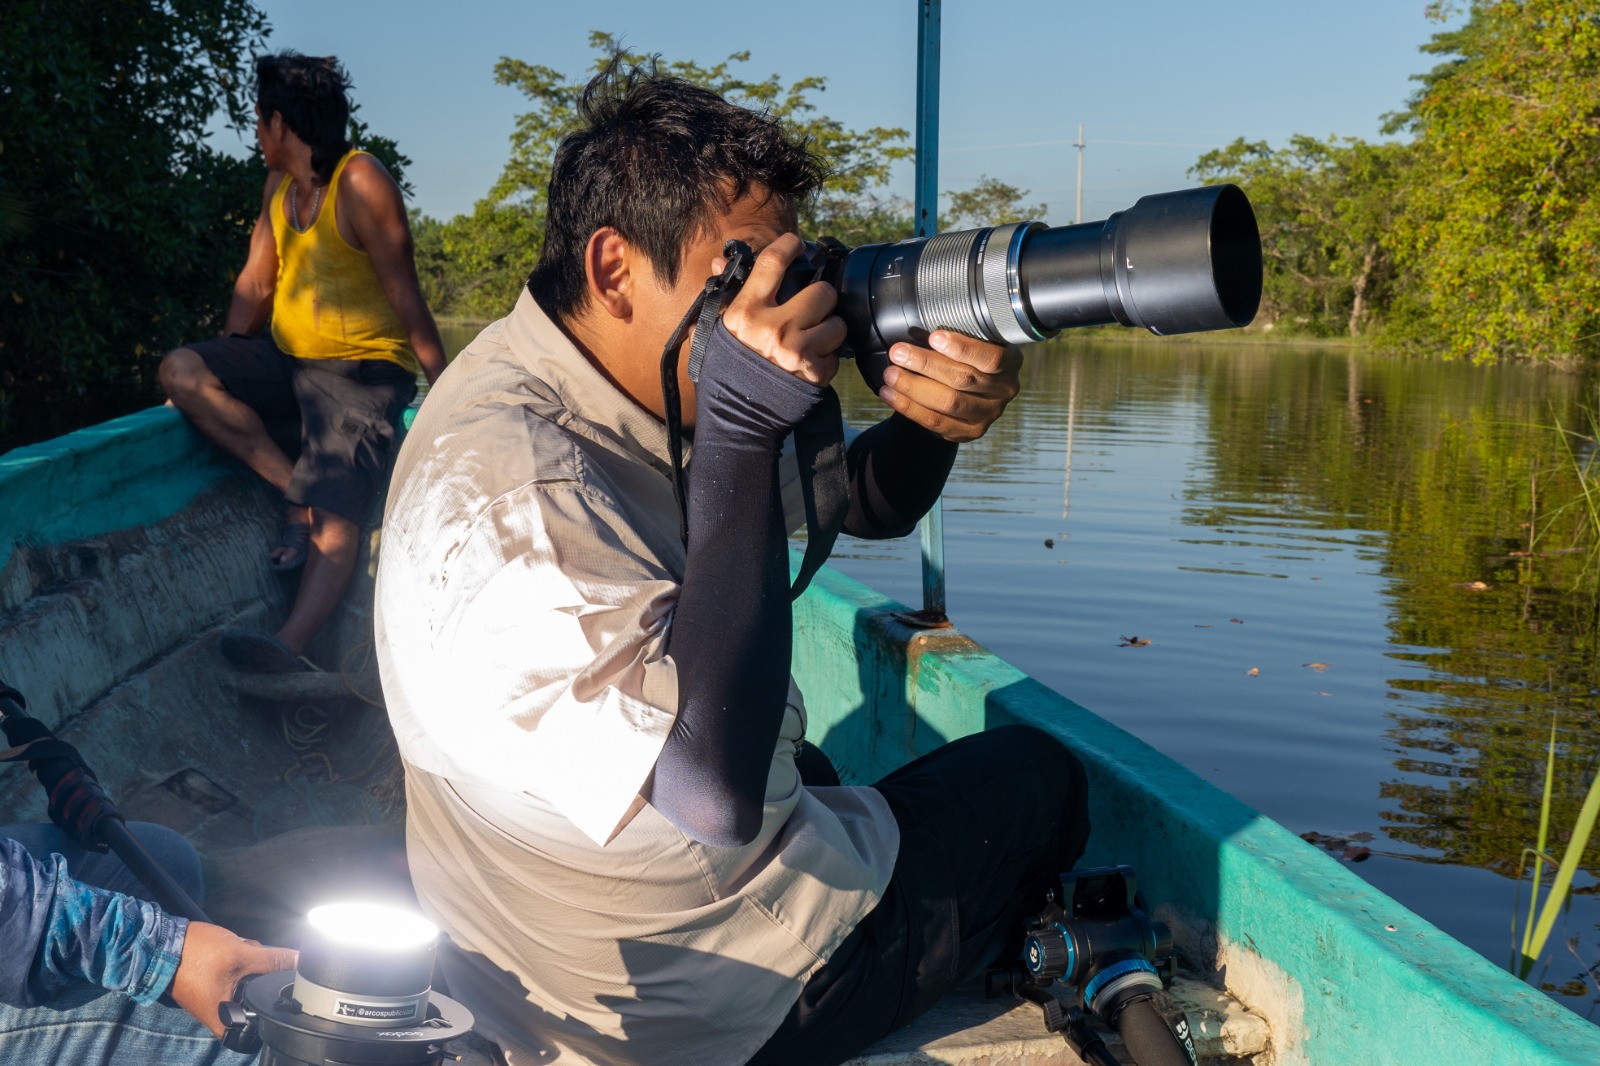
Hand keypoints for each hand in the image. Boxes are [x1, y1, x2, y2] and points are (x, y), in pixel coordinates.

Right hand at [170, 921, 297, 1037]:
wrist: (161, 944)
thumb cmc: (194, 955)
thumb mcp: (241, 955)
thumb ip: (274, 961)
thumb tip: (301, 962)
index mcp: (224, 1020)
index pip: (259, 1026)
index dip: (272, 1007)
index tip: (278, 990)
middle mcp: (219, 1015)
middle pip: (257, 998)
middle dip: (260, 976)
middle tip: (249, 963)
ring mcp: (215, 999)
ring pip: (249, 981)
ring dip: (250, 963)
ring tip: (236, 952)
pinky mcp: (213, 985)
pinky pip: (237, 973)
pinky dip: (239, 960)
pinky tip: (231, 949)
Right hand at [718, 234, 845, 386]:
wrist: (736, 418)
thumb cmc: (725, 370)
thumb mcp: (715, 330)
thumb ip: (723, 294)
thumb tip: (721, 261)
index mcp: (746, 312)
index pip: (773, 263)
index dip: (790, 245)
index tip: (797, 243)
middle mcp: (773, 328)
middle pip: (822, 292)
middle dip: (820, 299)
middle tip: (811, 309)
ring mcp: (796, 351)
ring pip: (837, 323)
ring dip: (829, 329)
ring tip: (812, 339)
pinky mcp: (815, 373)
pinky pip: (837, 355)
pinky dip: (827, 359)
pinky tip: (810, 363)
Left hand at [877, 330, 1022, 442]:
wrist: (965, 392)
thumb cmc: (964, 357)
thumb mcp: (969, 341)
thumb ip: (954, 335)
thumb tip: (916, 325)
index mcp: (1010, 361)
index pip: (991, 358)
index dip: (962, 348)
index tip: (933, 337)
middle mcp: (1004, 390)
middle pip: (964, 378)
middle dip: (926, 364)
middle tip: (898, 352)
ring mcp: (988, 414)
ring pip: (949, 402)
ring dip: (914, 386)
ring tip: (890, 374)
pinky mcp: (969, 431)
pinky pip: (936, 421)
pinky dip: (909, 406)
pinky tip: (890, 393)